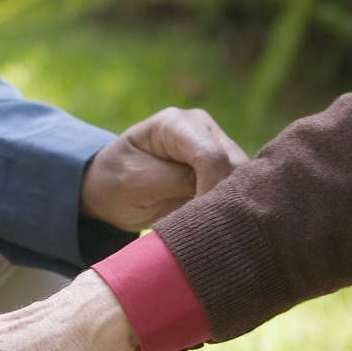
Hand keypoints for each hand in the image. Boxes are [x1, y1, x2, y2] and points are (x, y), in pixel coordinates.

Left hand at [80, 107, 247, 230]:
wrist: (109, 189)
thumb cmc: (115, 182)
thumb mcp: (136, 182)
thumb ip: (177, 181)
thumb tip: (217, 192)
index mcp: (175, 123)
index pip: (211, 155)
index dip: (210, 189)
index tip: (196, 220)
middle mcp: (202, 128)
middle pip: (234, 165)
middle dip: (223, 198)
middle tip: (205, 227)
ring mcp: (215, 146)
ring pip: (242, 178)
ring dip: (229, 204)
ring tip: (209, 227)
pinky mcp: (222, 167)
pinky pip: (238, 187)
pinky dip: (230, 207)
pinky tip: (216, 223)